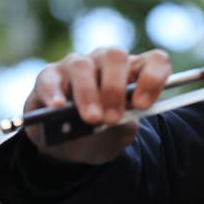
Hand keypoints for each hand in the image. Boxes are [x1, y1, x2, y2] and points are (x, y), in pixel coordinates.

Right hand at [23, 47, 171, 164]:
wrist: (72, 146)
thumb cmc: (103, 134)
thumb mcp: (119, 135)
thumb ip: (121, 128)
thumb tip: (109, 123)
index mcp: (134, 71)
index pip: (154, 60)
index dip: (152, 78)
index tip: (143, 105)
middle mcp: (107, 61)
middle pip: (116, 57)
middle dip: (114, 88)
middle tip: (112, 118)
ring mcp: (77, 64)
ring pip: (82, 66)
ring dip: (87, 93)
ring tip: (90, 118)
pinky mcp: (49, 75)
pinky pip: (50, 78)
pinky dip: (54, 93)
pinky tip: (57, 107)